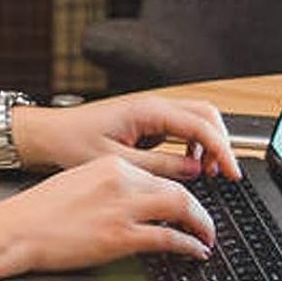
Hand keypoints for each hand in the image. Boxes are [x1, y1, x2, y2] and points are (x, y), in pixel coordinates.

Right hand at [0, 153, 215, 271]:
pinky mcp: (119, 237)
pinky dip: (188, 244)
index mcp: (110, 165)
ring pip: (181, 209)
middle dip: (199, 209)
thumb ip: (109, 188)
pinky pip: (168, 238)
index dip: (179, 193)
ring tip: (207, 238)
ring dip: (201, 225)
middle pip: (177, 189)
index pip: (158, 175)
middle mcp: (121, 181)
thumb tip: (135, 203)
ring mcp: (122, 209)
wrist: (16, 230)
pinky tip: (195, 251)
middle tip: (206, 225)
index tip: (186, 206)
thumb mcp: (79, 184)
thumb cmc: (39, 212)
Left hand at [15, 93, 239, 182]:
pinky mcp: (146, 121)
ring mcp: (151, 111)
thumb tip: (194, 171)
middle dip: (222, 144)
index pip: (201, 126)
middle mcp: (153, 105)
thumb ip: (159, 167)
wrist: (48, 134)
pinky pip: (181, 127)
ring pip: (197, 119)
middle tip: (225, 174)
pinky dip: (193, 144)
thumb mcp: (116, 162)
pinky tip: (188, 165)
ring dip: (208, 144)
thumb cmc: (72, 143)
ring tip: (208, 173)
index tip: (233, 174)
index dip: (223, 151)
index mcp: (148, 110)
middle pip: (207, 115)